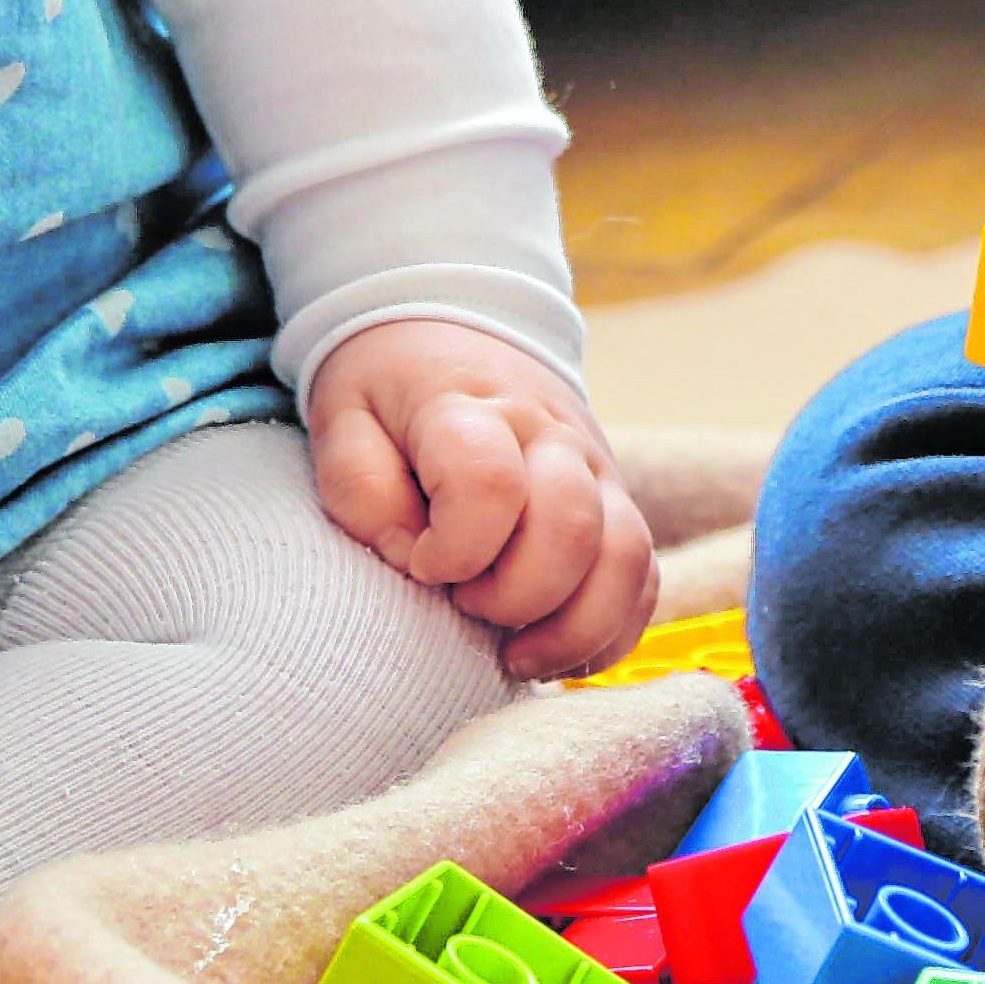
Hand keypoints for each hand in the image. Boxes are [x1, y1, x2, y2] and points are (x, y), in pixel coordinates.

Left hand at [304, 315, 655, 679]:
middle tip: (463, 605)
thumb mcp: (341, 418)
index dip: (452, 551)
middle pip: (570, 528)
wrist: (452, 328)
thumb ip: (361, 490)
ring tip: (515, 655)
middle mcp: (550, 434)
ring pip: (624, 558)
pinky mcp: (616, 500)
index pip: (488, 485)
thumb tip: (417, 560)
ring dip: (574, 628)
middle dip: (513, 598)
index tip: (421, 565)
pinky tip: (558, 652)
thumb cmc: (389, 389)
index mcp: (470, 407)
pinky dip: (612, 629)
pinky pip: (643, 576)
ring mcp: (595, 467)